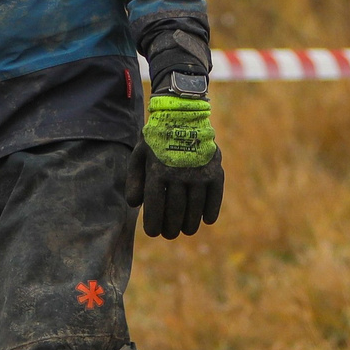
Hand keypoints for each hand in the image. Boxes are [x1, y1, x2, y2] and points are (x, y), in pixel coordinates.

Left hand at [126, 95, 223, 238]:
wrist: (183, 115)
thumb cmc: (157, 139)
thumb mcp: (139, 154)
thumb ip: (135, 179)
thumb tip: (134, 204)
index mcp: (157, 171)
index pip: (155, 207)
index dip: (153, 224)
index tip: (153, 232)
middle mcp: (178, 174)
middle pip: (175, 210)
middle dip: (171, 227)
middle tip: (170, 234)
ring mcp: (198, 172)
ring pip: (195, 207)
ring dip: (190, 223)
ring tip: (186, 231)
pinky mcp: (214, 169)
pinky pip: (214, 196)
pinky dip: (211, 210)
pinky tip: (207, 220)